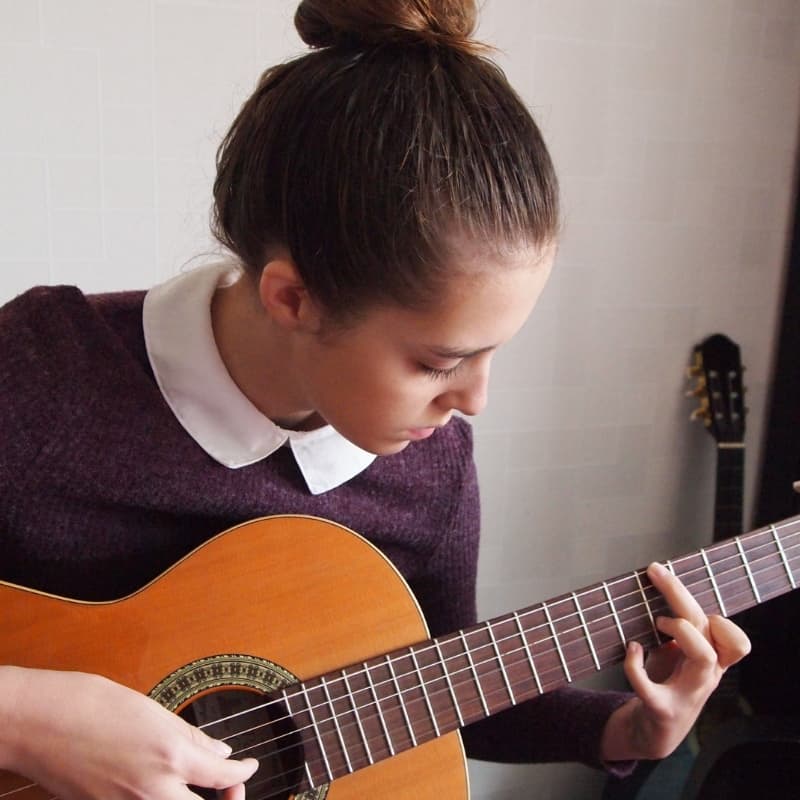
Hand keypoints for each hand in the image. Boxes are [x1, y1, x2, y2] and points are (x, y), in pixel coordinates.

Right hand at [1, 667, 258, 799]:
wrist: (37, 721)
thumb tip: (218, 751)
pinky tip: (165, 789)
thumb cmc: (89, 703)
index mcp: (170, 754)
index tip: (249, 767)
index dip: (243, 774)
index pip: (224, 776)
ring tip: (200, 788)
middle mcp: (153, 788)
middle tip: (231, 788)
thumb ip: (188, 737)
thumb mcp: (150, 709)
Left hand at [600, 562, 750, 760]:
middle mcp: (705, 676)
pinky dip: (636, 664)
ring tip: (658, 622)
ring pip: (703, 656)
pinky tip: (632, 649)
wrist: (655, 731)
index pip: (737, 641)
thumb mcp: (679, 653)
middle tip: (657, 572)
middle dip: (682, 596)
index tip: (691, 603)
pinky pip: (649, 686)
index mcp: (712, 662)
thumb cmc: (669, 683)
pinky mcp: (661, 708)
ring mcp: (687, 693)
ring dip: (680, 630)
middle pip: (710, 630)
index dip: (722, 621)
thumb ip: (681, 627)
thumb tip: (661, 580)